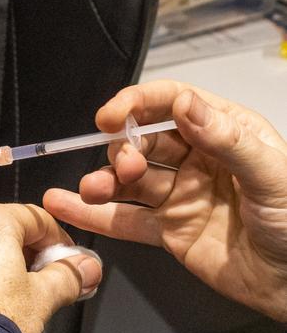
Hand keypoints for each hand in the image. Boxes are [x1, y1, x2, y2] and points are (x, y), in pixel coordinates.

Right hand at [43, 80, 286, 320]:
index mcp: (223, 132)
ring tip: (91, 189)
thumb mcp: (271, 174)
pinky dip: (93, 215)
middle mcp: (195, 159)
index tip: (110, 117)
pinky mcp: (165, 229)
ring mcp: (177, 195)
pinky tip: (66, 206)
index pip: (171, 104)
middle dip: (124, 149)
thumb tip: (186, 102)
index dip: (137, 105)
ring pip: (128, 181)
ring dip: (103, 180)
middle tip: (125, 168)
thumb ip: (226, 139)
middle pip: (143, 141)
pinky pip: (123, 219)